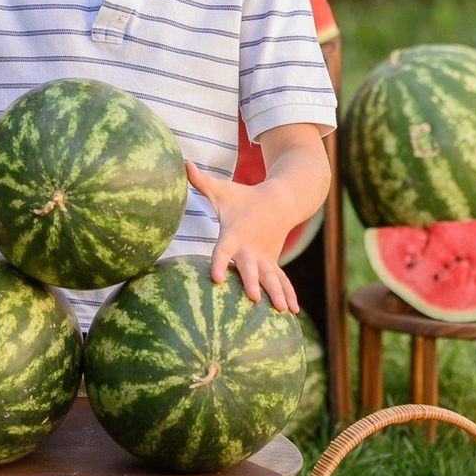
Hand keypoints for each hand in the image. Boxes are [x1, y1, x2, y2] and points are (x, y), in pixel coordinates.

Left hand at [186, 161, 298, 311]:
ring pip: (272, 277)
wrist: (280, 200)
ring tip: (281, 310)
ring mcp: (265, 257)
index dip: (219, 263)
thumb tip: (183, 162)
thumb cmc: (244, 197)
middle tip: (254, 298)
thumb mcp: (222, 189)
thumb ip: (201, 181)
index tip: (216, 278)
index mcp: (234, 234)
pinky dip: (289, 293)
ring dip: (277, 292)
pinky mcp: (273, 262)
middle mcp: (250, 248)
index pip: (223, 250)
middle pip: (250, 268)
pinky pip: (282, 280)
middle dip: (252, 282)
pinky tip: (293, 312)